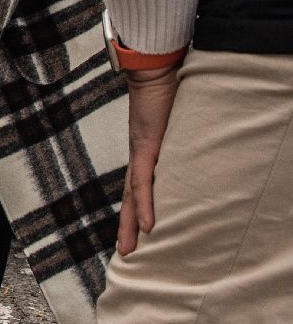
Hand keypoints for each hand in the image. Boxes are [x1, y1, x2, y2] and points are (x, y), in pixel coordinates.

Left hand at [116, 64, 179, 255]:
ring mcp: (140, 152)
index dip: (137, 209)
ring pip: (133, 196)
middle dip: (127, 226)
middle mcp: (139, 156)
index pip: (139, 187)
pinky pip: (145, 181)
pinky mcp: (145, 147)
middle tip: (126, 253)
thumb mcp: (177, 125)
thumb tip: (196, 147)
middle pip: (131, 197)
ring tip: (129, 249)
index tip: (137, 232)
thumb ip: (181, 139)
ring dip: (130, 224)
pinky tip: (147, 226)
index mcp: (146, 152)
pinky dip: (145, 204)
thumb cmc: (167, 91)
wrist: (154, 70)